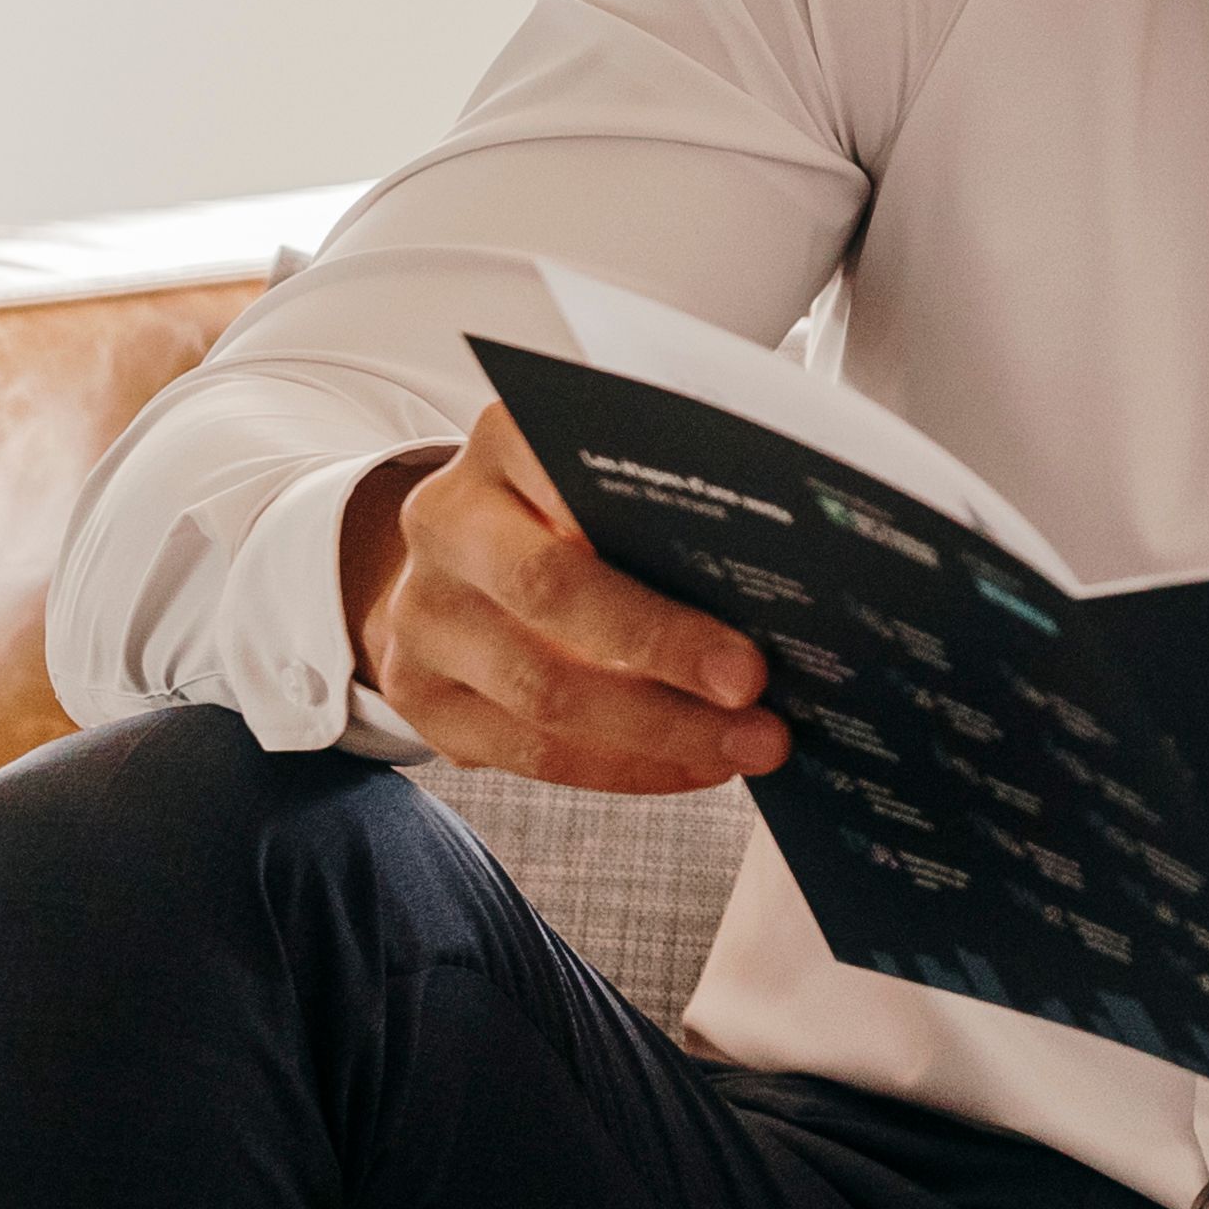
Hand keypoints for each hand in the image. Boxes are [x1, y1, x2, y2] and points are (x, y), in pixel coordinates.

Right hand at [339, 405, 790, 793]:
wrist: (461, 565)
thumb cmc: (578, 519)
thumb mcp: (615, 482)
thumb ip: (672, 505)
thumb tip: (789, 578)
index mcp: (505, 441)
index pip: (571, 470)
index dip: (650, 522)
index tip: (744, 585)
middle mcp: (446, 520)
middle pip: (550, 588)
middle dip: (664, 647)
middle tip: (754, 688)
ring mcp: (422, 613)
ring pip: (540, 690)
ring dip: (661, 731)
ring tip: (749, 744)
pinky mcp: (419, 695)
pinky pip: (527, 753)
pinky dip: (626, 767)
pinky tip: (694, 764)